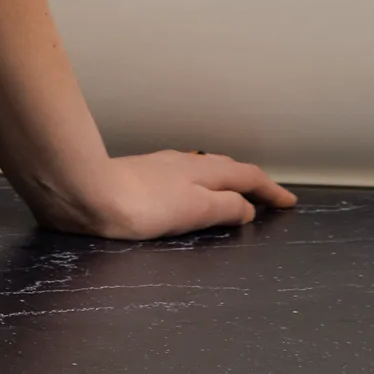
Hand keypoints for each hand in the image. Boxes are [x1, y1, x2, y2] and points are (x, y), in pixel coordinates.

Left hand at [35, 149, 297, 240]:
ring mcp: (159, 166)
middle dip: (250, 181)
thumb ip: (224, 207)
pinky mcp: (137, 175)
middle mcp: (183, 163)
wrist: (83, 193)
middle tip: (268, 196)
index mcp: (201, 172)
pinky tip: (188, 190)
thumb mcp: (194, 210)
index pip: (246, 176)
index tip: (290, 202)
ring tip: (235, 192)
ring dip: (225, 180)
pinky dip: (200, 182)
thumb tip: (246, 206)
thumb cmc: (142, 205)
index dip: (270, 190)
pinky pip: (182, 175)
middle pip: (225, 168)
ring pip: (203, 169)